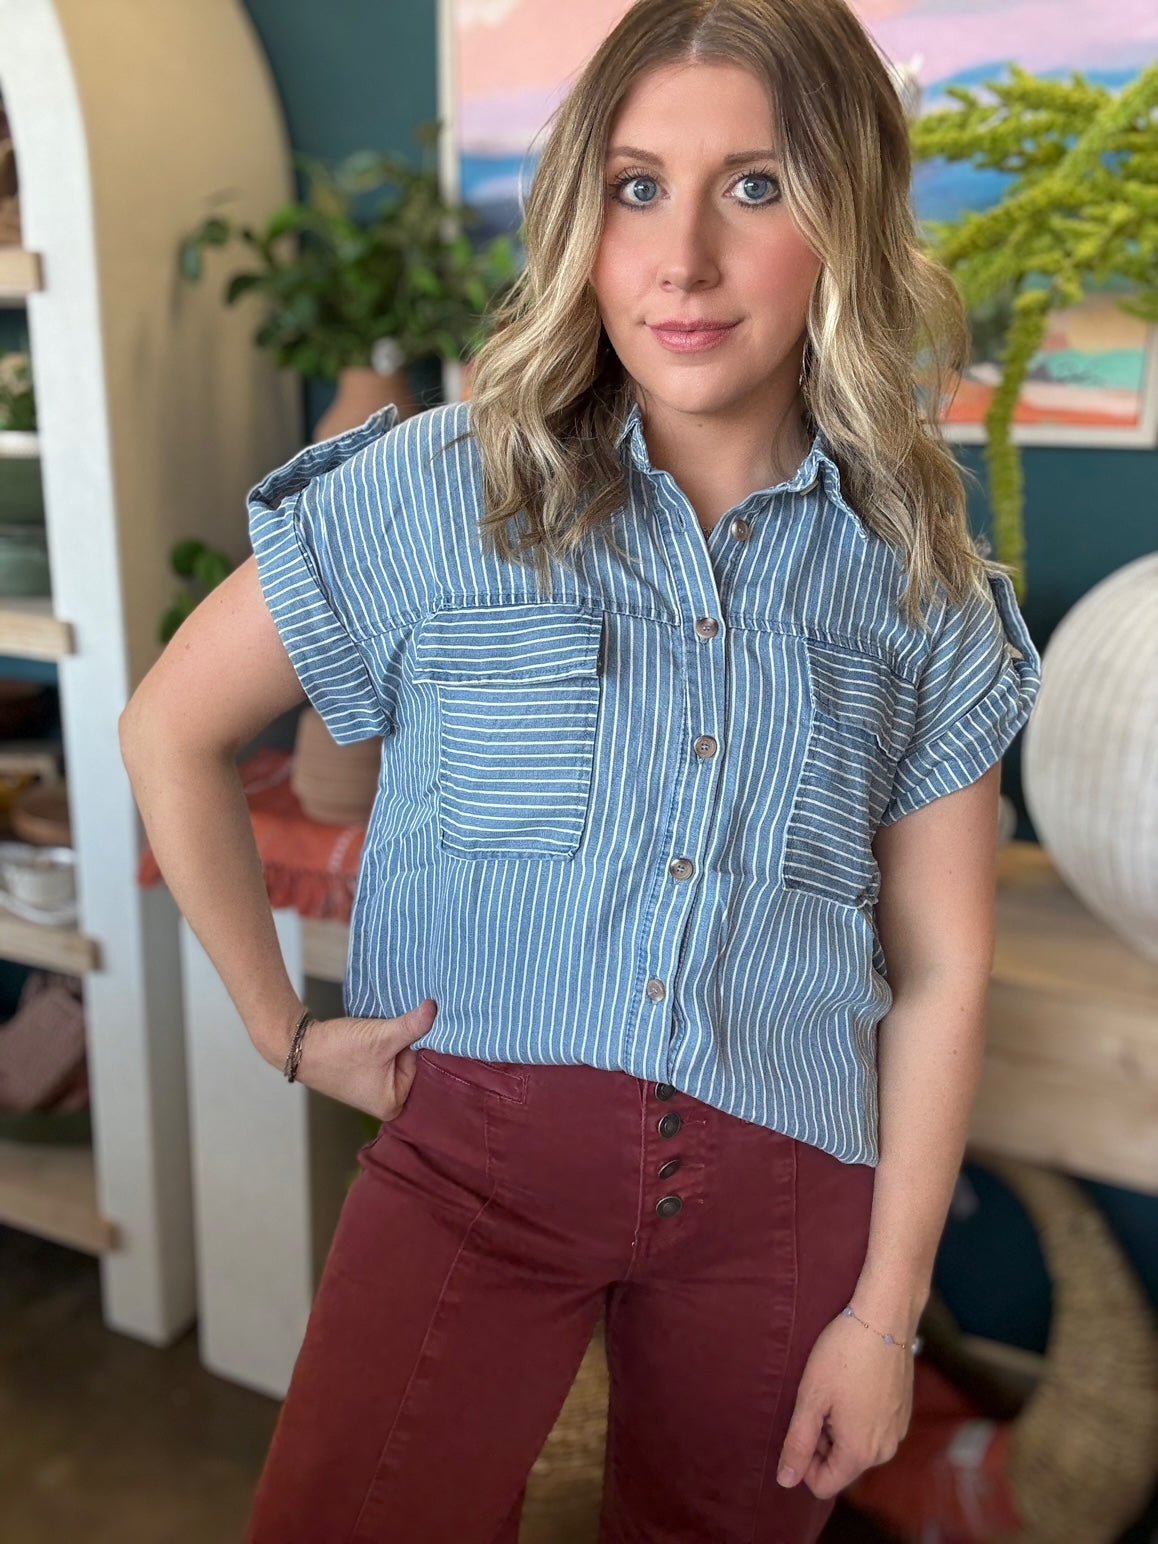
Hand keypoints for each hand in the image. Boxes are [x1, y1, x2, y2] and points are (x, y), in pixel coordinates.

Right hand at [284, 999, 437, 1121]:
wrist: (300, 1047)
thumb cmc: (339, 1050)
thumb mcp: (382, 1036)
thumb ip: (413, 1025)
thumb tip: (436, 1008)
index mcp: (395, 1104)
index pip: (424, 1067)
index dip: (423, 1042)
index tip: (427, 1022)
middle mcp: (387, 1102)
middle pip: (413, 1063)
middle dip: (411, 1041)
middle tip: (410, 1020)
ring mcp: (375, 1088)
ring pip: (399, 1056)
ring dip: (397, 1039)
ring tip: (393, 1023)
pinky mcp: (365, 1074)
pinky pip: (386, 1055)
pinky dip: (385, 1041)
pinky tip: (380, 1029)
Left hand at [775, 1309, 913, 1499]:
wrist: (884, 1317)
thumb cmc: (843, 1354)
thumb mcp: (811, 1397)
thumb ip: (797, 1444)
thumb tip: (785, 1481)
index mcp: (860, 1453)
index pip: (823, 1485)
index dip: (803, 1461)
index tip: (801, 1424)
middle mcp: (885, 1450)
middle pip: (840, 1466)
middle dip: (822, 1441)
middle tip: (817, 1399)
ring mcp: (898, 1431)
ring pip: (857, 1447)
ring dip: (839, 1427)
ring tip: (835, 1389)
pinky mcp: (903, 1413)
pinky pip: (873, 1429)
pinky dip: (858, 1415)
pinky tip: (854, 1383)